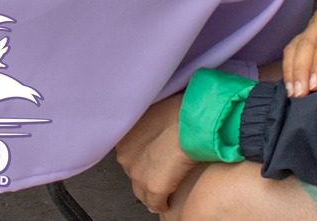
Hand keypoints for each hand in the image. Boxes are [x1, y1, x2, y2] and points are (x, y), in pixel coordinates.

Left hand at [114, 92, 194, 214]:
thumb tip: (155, 131)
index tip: (152, 162)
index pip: (129, 157)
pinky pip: (156, 203)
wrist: (193, 121)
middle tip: (160, 175)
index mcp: (124, 138)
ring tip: (164, 192)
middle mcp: (125, 157)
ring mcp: (138, 174)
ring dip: (152, 193)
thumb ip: (147, 126)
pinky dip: (163, 204)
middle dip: (146, 175)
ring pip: (142, 192)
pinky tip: (169, 201)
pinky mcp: (153, 187)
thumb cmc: (179, 112)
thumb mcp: (154, 112)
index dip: (142, 160)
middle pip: (134, 174)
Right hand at [281, 0, 316, 97]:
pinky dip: (290, 64)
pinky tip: (291, 81)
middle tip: (299, 95)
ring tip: (293, 93)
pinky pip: (295, 46)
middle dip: (300, 70)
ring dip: (291, 69)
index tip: (315, 84)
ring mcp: (314, 23)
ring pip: (296, 45)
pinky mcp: (311, 30)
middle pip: (306, 44)